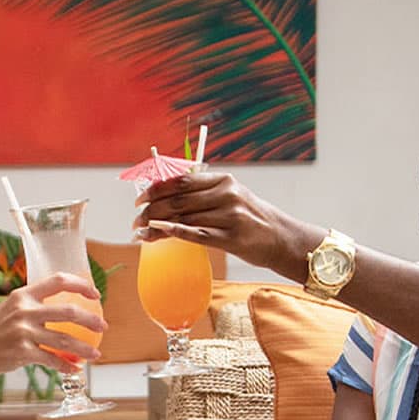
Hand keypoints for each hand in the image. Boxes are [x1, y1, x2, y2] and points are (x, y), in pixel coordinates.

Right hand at [0, 272, 105, 384]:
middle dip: (91, 320)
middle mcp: (24, 311)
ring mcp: (23, 332)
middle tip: (103, 327)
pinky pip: (51, 360)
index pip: (58, 281)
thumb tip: (64, 308)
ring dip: (84, 349)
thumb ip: (33, 306)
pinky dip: (66, 366)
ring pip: (64, 340)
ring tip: (96, 355)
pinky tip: (75, 369)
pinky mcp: (22, 353)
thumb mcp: (9, 309)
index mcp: (22, 295)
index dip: (81, 285)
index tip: (95, 293)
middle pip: (68, 311)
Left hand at [133, 173, 323, 277]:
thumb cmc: (252, 218)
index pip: (181, 181)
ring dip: (157, 225)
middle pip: (178, 200)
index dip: (156, 188)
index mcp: (224, 180)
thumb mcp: (233, 196)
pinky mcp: (231, 238)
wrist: (283, 239)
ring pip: (183, 218)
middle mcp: (227, 195)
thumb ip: (204, 193)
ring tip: (141, 232)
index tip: (139, 198)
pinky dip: (173, 232)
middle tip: (135, 220)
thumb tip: (166, 196)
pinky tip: (157, 233)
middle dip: (151, 209)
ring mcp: (230, 216)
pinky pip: (195, 234)